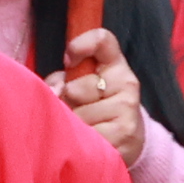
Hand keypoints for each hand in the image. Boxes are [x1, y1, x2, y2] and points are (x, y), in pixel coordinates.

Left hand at [57, 26, 145, 168]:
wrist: (129, 140)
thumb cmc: (95, 107)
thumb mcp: (79, 87)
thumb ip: (62, 80)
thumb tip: (53, 91)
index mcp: (115, 65)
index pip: (102, 40)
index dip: (80, 45)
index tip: (67, 60)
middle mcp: (126, 83)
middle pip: (79, 85)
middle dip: (68, 100)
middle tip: (76, 108)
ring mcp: (128, 109)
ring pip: (81, 114)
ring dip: (74, 124)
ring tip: (83, 127)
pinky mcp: (126, 133)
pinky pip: (89, 136)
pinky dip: (83, 142)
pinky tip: (90, 142)